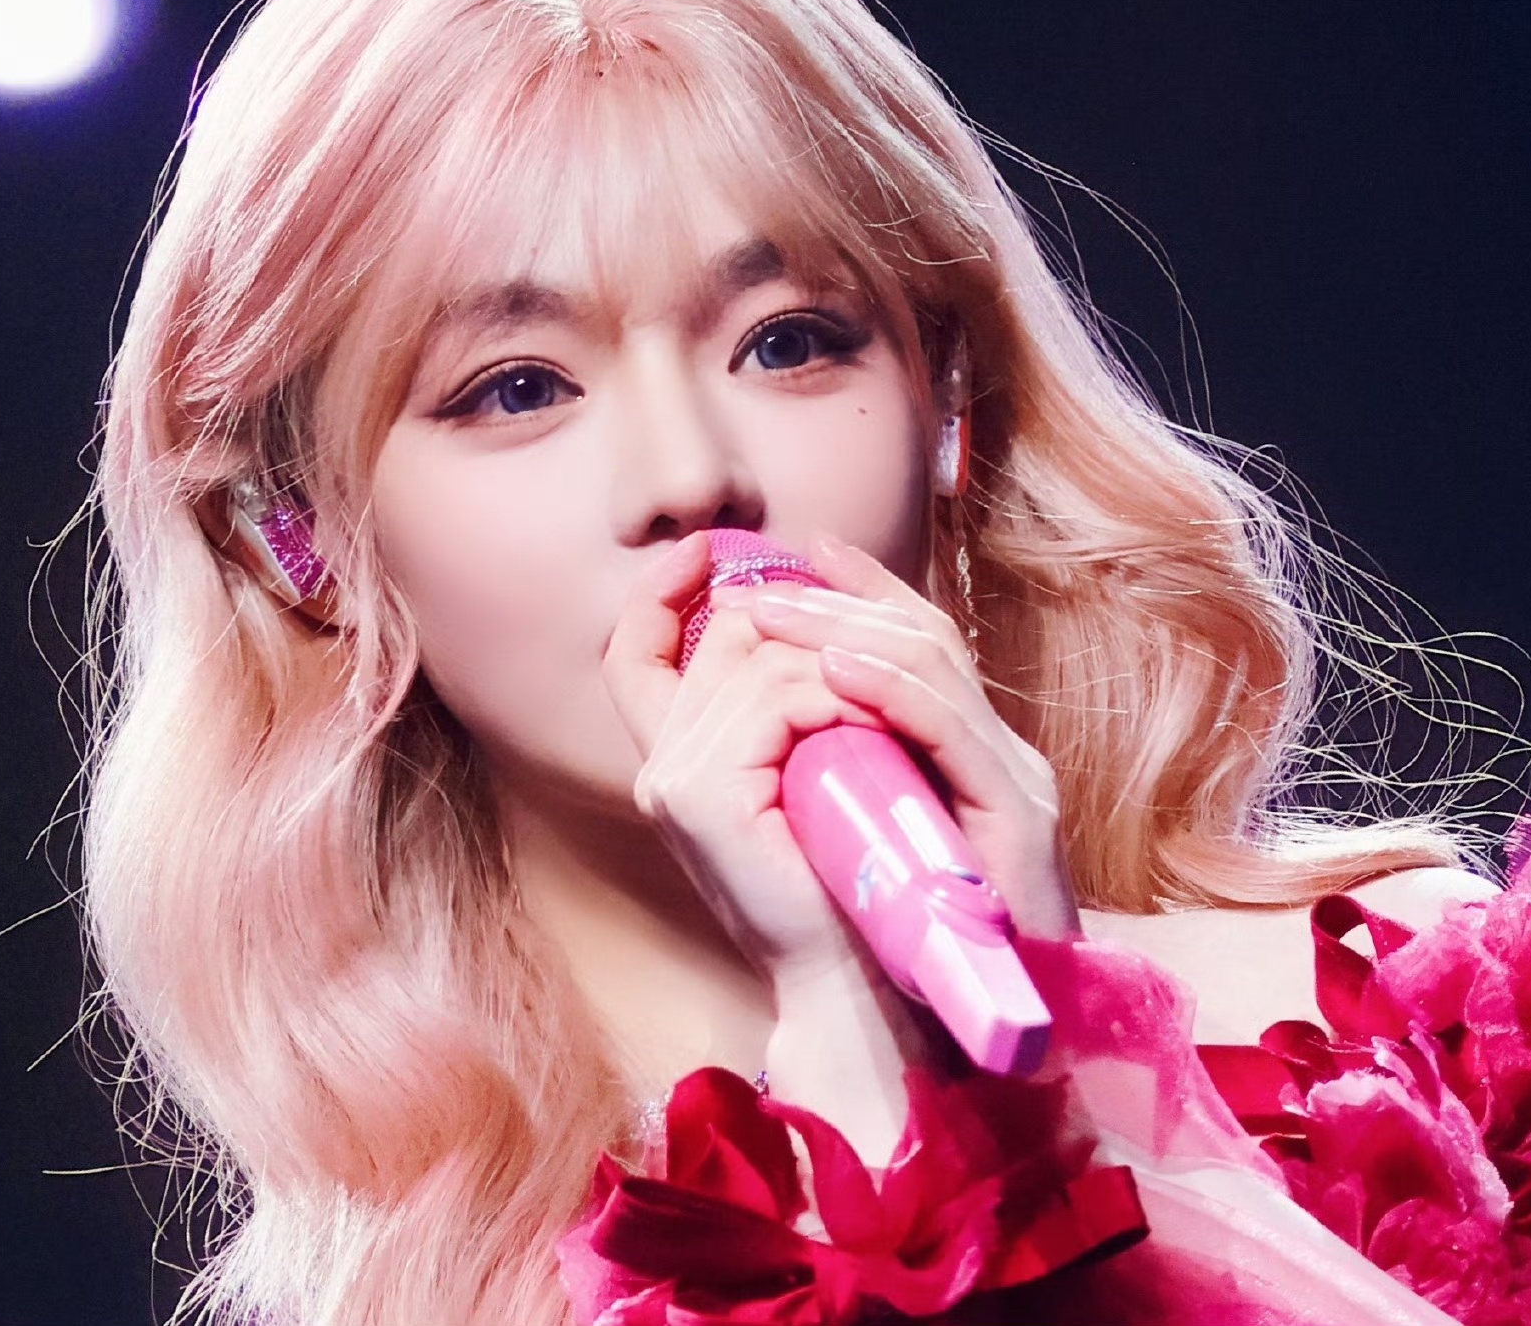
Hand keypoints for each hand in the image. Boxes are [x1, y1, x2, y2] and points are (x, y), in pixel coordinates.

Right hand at [601, 531, 889, 980]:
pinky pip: (782, 695)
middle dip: (809, 622)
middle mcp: (662, 766)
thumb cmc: (855, 878)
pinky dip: (843, 693)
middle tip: (881, 648)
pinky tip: (880, 720)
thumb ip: (797, 698)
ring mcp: (673, 779)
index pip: (636, 653)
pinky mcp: (704, 795)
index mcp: (680, 762)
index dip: (660, 594)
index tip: (711, 551)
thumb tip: (816, 595)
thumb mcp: (821, 767)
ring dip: (841, 660)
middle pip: (724, 634)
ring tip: (893, 702)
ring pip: (759, 654)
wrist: (859, 979)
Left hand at [723, 530, 1082, 944]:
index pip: (923, 645)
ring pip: (936, 665)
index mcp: (968, 763)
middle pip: (926, 636)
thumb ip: (831, 784)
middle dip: (833, 599)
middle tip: (757, 582)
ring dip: (844, 630)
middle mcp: (1004, 759)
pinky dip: (889, 694)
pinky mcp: (1022, 824)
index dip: (865, 590)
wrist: (960, 1054)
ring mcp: (1018, 785)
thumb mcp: (852, 852)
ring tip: (769, 613)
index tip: (800, 556)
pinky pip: (951, 732)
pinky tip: (831, 677)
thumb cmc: (899, 961)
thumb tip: (755, 729)